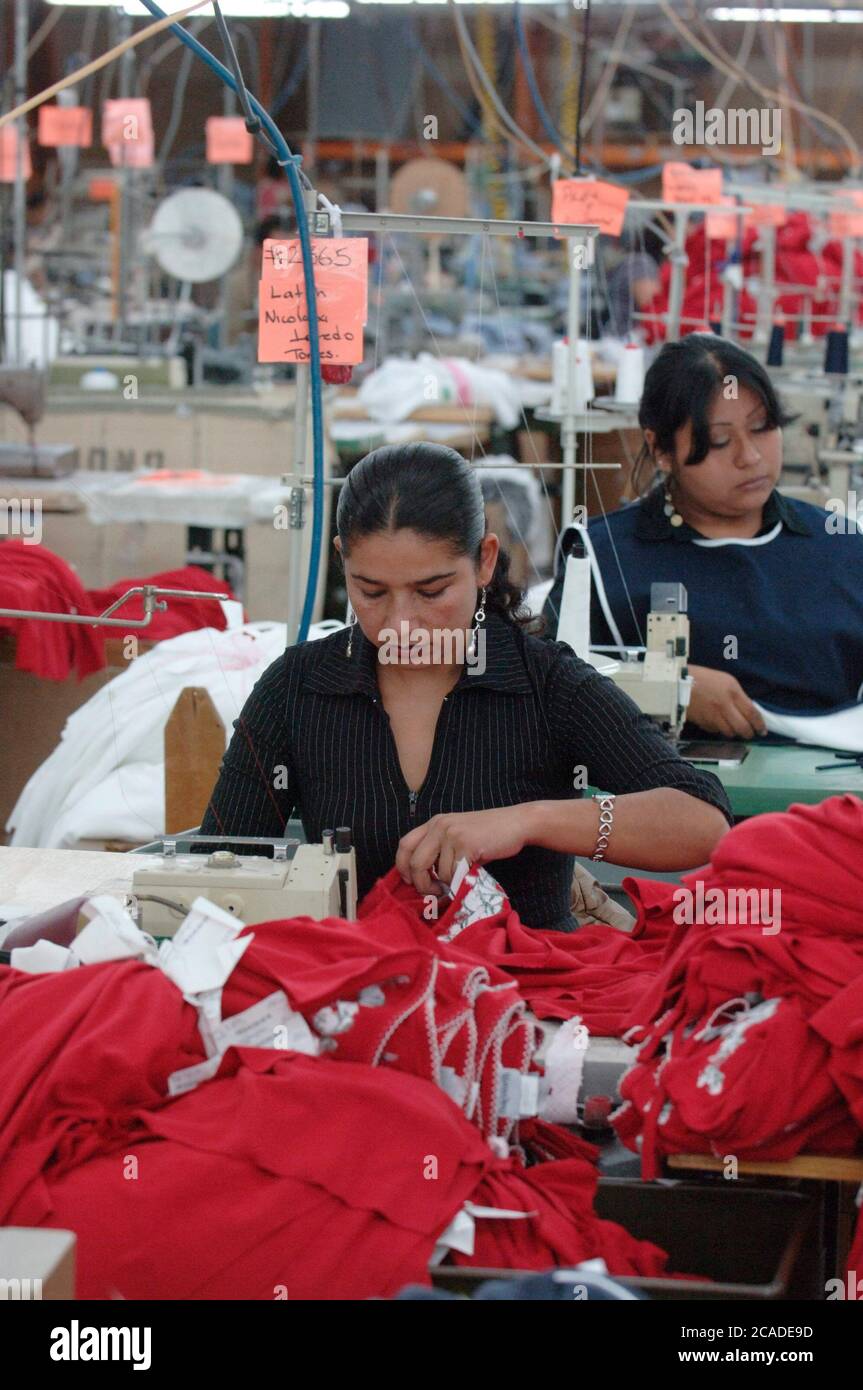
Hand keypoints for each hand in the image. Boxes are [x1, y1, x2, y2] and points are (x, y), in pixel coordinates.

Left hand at [395, 806, 528, 896]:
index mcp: (434, 823)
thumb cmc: (489, 835)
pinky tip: (469, 875)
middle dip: (421, 884)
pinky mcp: (466, 844)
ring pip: (438, 873)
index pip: (404, 845)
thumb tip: (424, 881)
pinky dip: (460, 882)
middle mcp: (439, 826)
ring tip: (459, 880)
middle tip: (434, 891)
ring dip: (448, 884)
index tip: (411, 881)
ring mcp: (452, 834)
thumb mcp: (458, 838)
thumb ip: (440, 853)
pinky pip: (455, 873)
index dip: (402, 867)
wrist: (516, 823)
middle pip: (415, 862)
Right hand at [686, 665, 766, 739]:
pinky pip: (715, 731)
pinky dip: (718, 729)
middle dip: (748, 733)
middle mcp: (724, 706)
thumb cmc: (703, 678)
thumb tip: (747, 711)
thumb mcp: (726, 681)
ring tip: (732, 727)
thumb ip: (738, 696)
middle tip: (750, 733)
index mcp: (732, 692)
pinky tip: (717, 722)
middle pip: (742, 728)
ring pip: (729, 733)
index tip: (762, 729)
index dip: (760, 724)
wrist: (679, 683)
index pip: (752, 713)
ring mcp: (713, 716)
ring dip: (733, 732)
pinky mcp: (703, 723)